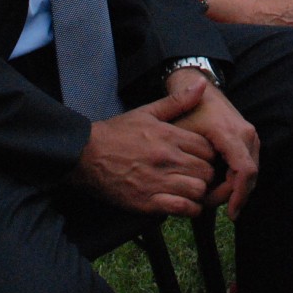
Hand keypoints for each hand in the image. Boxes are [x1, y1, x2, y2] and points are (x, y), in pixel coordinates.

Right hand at [70, 78, 218, 215]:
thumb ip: (177, 101)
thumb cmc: (116, 133)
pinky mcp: (147, 202)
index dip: (208, 154)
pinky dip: (188, 208)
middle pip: (206, 171)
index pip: (207, 148)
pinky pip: (182, 208)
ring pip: (198, 190)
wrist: (85, 155)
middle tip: (197, 174)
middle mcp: (166, 158)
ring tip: (190, 189)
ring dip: (198, 192)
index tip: (201, 158)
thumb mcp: (147, 112)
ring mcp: (157, 181)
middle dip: (205, 174)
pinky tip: (184, 203)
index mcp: (168, 136)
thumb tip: (201, 84)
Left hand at [169, 73, 261, 220]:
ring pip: (251, 172)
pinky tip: (219, 188)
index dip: (238, 195)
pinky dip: (236, 179)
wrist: (197, 86)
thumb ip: (190, 162)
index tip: (230, 213)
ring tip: (210, 198)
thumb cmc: (188, 111)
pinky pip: (248, 164)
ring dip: (235, 189)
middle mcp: (246, 134)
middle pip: (249, 176)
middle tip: (209, 205)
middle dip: (233, 196)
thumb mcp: (183, 134)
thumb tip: (195, 193)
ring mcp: (250, 136)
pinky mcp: (249, 138)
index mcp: (231, 133)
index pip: (244, 171)